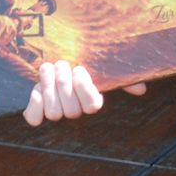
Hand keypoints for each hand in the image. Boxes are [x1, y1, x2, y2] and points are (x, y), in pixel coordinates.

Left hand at [22, 59, 145, 125]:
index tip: (79, 69)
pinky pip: (34, 118)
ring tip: (49, 68)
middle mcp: (74, 110)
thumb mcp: (102, 66)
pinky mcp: (36, 109)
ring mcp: (55, 111)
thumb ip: (121, 77)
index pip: (92, 106)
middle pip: (72, 111)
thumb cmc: (81, 62)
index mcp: (91, 101)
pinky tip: (38, 90)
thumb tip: (141, 89)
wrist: (55, 57)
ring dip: (49, 87)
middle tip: (62, 65)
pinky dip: (35, 105)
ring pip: (54, 113)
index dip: (84, 88)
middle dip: (65, 84)